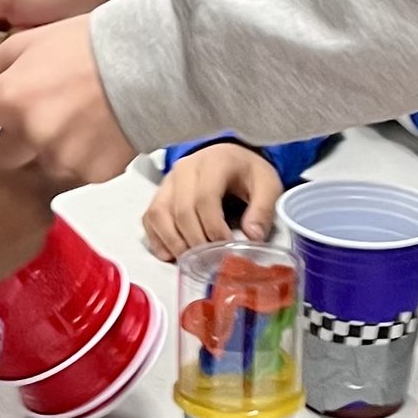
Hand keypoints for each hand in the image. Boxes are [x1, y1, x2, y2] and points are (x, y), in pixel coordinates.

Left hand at [0, 15, 134, 192]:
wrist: (151, 61)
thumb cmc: (89, 45)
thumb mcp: (24, 46)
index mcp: (7, 98)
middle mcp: (30, 132)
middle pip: (0, 155)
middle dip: (12, 139)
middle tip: (40, 110)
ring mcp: (61, 156)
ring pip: (34, 165)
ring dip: (43, 148)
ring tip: (72, 116)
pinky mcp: (89, 172)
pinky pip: (69, 172)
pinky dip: (76, 155)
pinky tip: (94, 128)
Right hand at [144, 141, 281, 258]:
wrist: (230, 156)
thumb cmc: (248, 172)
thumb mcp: (267, 185)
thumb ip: (263, 209)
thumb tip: (252, 236)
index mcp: (214, 163)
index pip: (205, 199)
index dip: (213, 229)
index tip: (226, 248)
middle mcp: (184, 169)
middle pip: (181, 211)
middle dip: (195, 241)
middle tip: (209, 260)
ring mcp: (168, 181)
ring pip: (159, 215)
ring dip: (173, 242)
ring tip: (190, 261)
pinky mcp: (160, 194)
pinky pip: (150, 218)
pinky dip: (157, 239)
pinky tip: (172, 254)